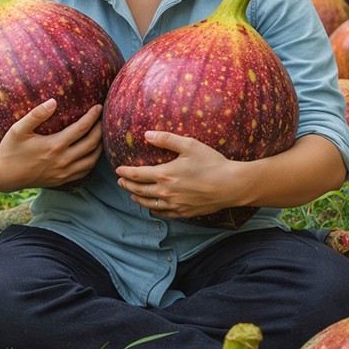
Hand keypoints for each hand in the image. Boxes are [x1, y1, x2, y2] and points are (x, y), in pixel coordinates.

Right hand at [0, 99, 102, 189]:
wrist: (3, 176)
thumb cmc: (10, 150)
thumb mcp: (18, 129)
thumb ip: (36, 115)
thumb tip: (53, 102)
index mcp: (54, 146)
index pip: (82, 128)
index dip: (93, 116)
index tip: (98, 107)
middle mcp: (63, 161)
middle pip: (92, 144)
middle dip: (100, 129)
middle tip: (103, 118)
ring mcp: (63, 173)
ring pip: (92, 160)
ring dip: (99, 146)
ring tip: (100, 134)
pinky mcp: (62, 180)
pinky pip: (84, 171)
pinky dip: (92, 161)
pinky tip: (91, 152)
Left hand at [115, 130, 250, 218]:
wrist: (231, 185)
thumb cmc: (211, 163)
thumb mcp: (189, 145)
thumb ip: (166, 139)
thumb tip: (146, 134)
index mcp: (164, 174)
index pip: (137, 175)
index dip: (125, 172)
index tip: (118, 170)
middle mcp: (166, 192)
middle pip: (139, 190)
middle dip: (127, 186)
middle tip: (120, 182)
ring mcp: (174, 204)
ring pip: (149, 203)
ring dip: (138, 199)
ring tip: (132, 195)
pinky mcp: (184, 212)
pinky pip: (163, 213)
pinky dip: (154, 210)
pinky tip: (152, 207)